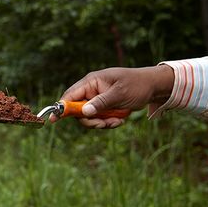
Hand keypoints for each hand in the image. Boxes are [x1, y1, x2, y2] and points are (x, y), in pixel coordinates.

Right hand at [55, 65, 173, 127]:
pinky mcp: (103, 107)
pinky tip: (120, 120)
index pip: (70, 95)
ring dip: (101, 123)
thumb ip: (101, 102)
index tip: (54, 119)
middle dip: (90, 120)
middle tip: (103, 124)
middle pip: (78, 110)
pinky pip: (98, 119)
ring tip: (116, 122)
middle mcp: (91, 90)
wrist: (153, 86)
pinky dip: (107, 123)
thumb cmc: (137, 85)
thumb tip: (84, 112)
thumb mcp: (119, 94)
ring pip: (88, 117)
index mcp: (91, 82)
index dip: (61, 107)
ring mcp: (97, 99)